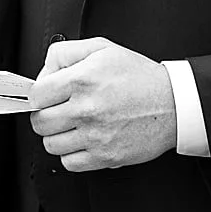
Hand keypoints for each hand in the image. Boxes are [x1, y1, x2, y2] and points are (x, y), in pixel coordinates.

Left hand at [28, 37, 177, 171]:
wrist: (174, 103)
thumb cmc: (139, 76)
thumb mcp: (102, 48)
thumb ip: (65, 52)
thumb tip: (44, 72)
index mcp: (81, 80)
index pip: (35, 95)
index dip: (40, 94)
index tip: (48, 96)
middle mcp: (86, 109)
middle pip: (39, 122)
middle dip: (46, 115)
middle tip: (60, 111)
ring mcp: (95, 135)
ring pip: (51, 144)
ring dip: (58, 136)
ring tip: (73, 126)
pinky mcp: (106, 156)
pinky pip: (69, 163)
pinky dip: (72, 154)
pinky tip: (84, 141)